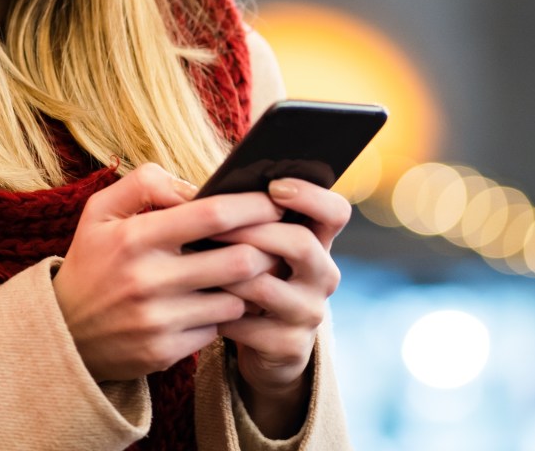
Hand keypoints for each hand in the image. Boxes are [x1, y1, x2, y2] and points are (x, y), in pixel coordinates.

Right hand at [53, 163, 285, 382]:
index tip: (275, 202)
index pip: (211, 215)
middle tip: (275, 240)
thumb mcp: (101, 212)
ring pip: (235, 299)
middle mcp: (146, 281)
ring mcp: (156, 320)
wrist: (62, 333)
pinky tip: (219, 303)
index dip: (253, 206)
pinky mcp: (163, 352)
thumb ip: (146, 184)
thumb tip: (196, 186)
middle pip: (238, 261)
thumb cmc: (92, 262)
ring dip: (248, 285)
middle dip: (266, 248)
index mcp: (134, 238)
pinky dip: (223, 315)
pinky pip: (217, 329)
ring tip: (250, 272)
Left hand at [212, 178, 350, 436]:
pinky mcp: (289, 345)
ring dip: (228, 274)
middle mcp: (322, 276)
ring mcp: (309, 312)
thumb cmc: (255, 280)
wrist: (266, 347)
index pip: (335, 212)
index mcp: (319, 244)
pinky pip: (249, 325)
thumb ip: (248, 220)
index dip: (310, 196)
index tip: (275, 187)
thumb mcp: (260, 249)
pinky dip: (220, 313)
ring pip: (267, 286)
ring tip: (198, 266)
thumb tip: (201, 193)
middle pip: (301, 244)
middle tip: (215, 227)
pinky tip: (201, 305)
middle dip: (254, 232)